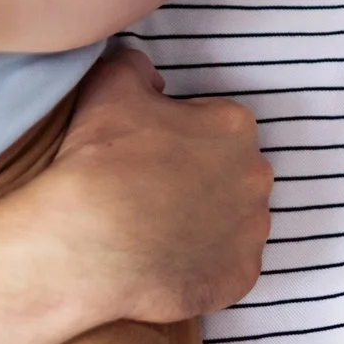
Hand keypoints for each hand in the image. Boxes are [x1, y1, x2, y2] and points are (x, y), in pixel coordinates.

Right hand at [21, 49, 271, 324]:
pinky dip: (205, 268)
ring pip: (235, 222)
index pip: (217, 127)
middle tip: (154, 196)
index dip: (182, 140)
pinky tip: (168, 265)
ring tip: (158, 234)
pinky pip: (229, 269)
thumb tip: (152, 78)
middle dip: (201, 182)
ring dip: (207, 225)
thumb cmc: (100, 161)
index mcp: (235, 127)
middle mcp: (257, 177)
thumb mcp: (110, 85)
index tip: (152, 156)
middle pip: (232, 175)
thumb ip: (136, 65)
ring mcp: (252, 232)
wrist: (86, 243)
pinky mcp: (240, 277)